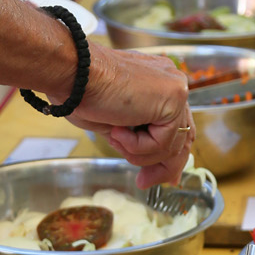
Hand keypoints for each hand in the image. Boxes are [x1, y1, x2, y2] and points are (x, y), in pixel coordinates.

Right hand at [69, 45, 196, 187]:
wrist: (73, 73)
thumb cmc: (82, 94)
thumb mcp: (118, 128)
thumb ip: (142, 144)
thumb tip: (161, 173)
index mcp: (160, 86)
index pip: (177, 128)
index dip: (166, 157)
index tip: (150, 176)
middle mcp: (173, 84)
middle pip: (182, 139)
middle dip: (162, 166)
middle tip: (144, 181)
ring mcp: (176, 90)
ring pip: (170, 145)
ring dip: (139, 152)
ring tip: (115, 138)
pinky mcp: (173, 98)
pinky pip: (162, 142)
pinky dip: (136, 145)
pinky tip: (118, 129)